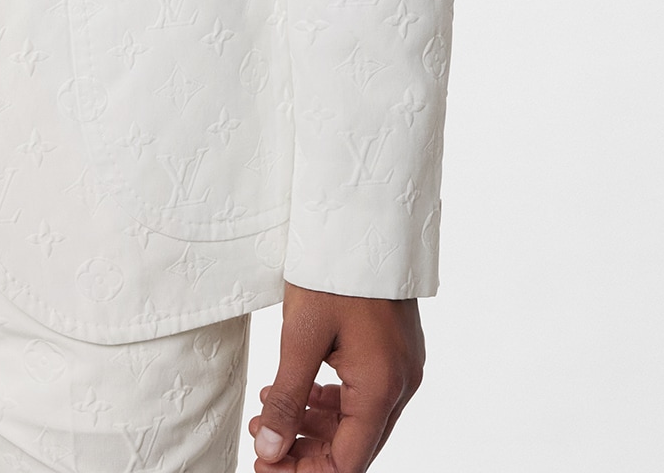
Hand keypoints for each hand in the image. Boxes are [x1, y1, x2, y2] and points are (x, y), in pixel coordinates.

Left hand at [248, 284, 423, 470]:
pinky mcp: (395, 351)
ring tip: (268, 412)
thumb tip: (270, 451)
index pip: (347, 463)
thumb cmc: (333, 269)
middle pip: (354, 446)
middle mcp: (401, 384)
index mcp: (382, 387)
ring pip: (358, 421)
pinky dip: (330, 402)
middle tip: (260, 439)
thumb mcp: (300, 335)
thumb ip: (287, 399)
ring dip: (314, 426)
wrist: (364, 215)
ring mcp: (402, 367)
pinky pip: (364, 394)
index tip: (264, 466)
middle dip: (304, 451)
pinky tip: (297, 392)